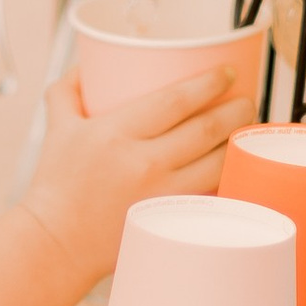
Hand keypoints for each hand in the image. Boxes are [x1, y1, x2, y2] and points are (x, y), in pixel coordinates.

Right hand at [16, 65, 252, 292]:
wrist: (57, 242)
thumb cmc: (57, 184)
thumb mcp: (56, 129)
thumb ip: (67, 91)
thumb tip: (85, 63)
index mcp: (116, 133)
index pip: (176, 100)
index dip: (209, 83)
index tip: (227, 73)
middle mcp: (142, 163)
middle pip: (206, 129)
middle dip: (237, 109)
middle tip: (247, 100)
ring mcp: (160, 196)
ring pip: (219, 164)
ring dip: (241, 143)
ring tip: (248, 130)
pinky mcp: (170, 221)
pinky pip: (213, 195)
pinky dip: (231, 179)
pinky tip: (241, 168)